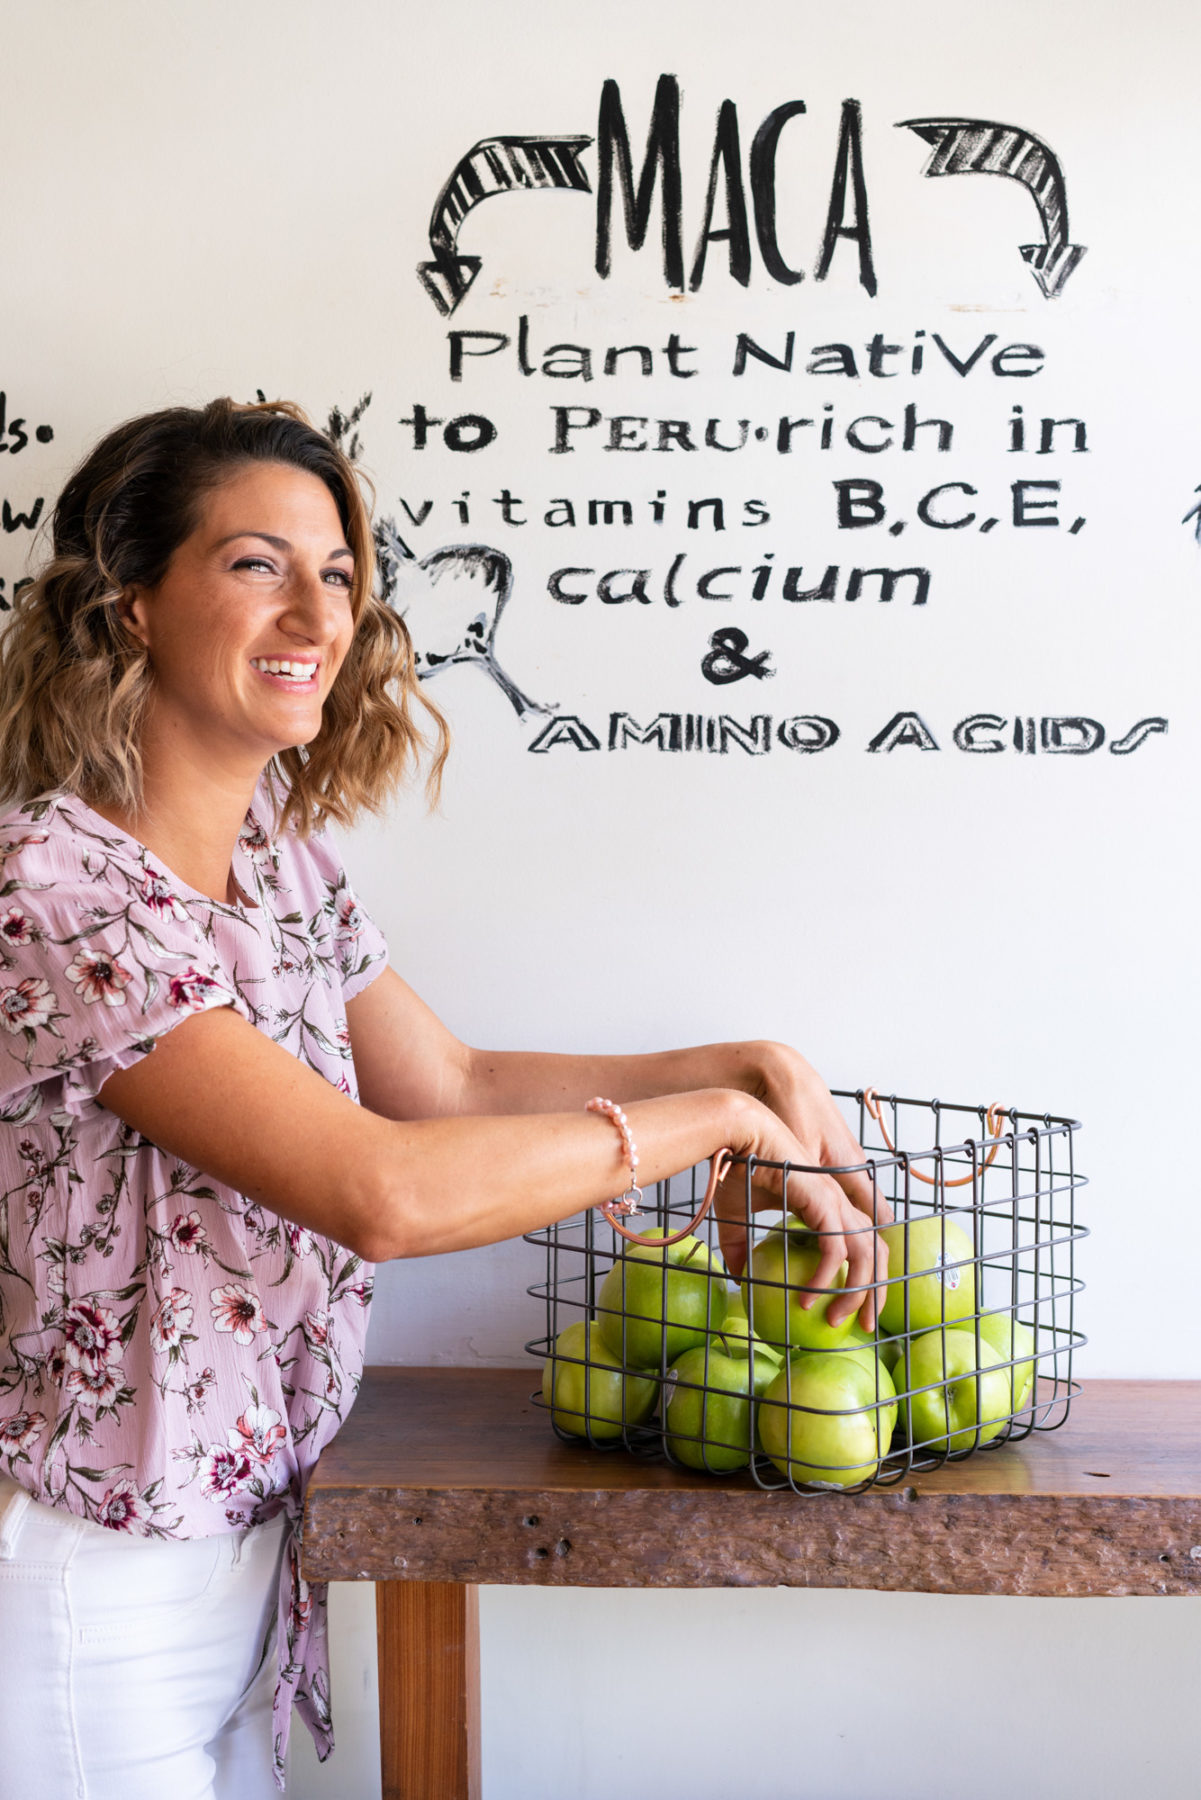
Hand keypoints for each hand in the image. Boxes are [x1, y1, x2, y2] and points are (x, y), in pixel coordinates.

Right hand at [716, 1059, 891, 1331]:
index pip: (862, 1245)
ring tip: (835, 1320)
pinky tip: (807, 1297)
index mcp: (828, 1205)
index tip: (850, 1307)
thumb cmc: (737, 1167)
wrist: (736, 1134)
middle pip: (878, 1254)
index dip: (863, 1277)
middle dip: (875, 1293)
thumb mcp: (737, 1218)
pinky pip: (836, 1250)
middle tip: (861, 1326)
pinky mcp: (825, 1202)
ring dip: (857, 1293)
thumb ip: (741, 1248)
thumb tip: (739, 1279)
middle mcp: (840, 1204)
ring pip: (868, 1256)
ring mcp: (836, 1202)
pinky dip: (826, 1278)